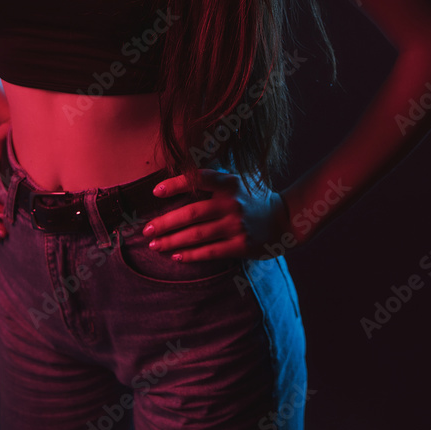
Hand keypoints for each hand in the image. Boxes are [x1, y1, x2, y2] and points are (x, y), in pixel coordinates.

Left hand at [141, 169, 289, 262]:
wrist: (284, 220)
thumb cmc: (252, 197)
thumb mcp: (238, 179)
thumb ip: (213, 177)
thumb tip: (181, 173)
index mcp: (229, 183)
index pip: (199, 179)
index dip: (176, 184)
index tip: (155, 191)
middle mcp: (232, 203)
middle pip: (191, 213)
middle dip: (165, 223)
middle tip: (146, 230)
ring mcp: (237, 225)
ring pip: (197, 235)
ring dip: (172, 241)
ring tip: (155, 245)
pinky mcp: (241, 245)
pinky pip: (210, 252)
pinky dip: (191, 255)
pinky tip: (175, 256)